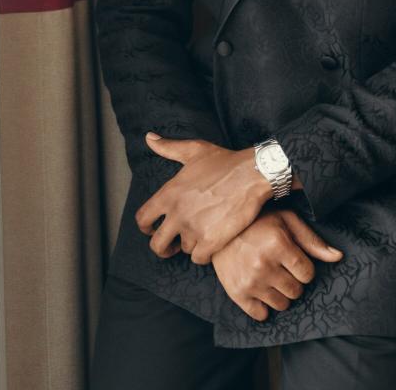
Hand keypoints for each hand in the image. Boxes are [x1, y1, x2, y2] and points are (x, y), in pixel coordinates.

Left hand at [135, 134, 272, 264]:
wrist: (253, 174)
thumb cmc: (224, 162)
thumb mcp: (194, 150)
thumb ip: (168, 147)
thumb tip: (148, 138)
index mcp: (169, 193)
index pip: (142, 219)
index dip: (146, 227)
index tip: (154, 229)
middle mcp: (177, 213)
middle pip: (157, 244)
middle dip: (163, 248)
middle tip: (173, 245)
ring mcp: (193, 229)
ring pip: (184, 249)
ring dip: (191, 245)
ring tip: (202, 232)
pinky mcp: (211, 241)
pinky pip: (199, 258)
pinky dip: (205, 254)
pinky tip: (212, 242)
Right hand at [211, 208, 343, 321]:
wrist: (220, 228)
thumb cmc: (259, 222)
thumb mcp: (287, 221)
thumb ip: (313, 241)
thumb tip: (339, 257)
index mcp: (278, 244)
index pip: (308, 274)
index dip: (304, 267)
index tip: (293, 258)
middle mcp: (263, 264)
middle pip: (296, 292)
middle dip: (293, 281)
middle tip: (280, 267)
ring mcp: (249, 281)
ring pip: (282, 305)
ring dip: (280, 293)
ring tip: (270, 275)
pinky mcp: (237, 294)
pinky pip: (262, 315)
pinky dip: (263, 306)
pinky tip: (259, 288)